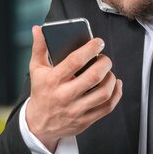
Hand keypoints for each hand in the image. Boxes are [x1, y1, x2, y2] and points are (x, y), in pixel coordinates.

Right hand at [26, 25, 122, 151]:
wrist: (39, 124)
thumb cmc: (41, 93)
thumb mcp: (36, 69)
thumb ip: (38, 48)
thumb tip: (38, 29)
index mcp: (53, 80)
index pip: (75, 61)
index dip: (90, 49)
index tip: (98, 42)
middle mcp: (65, 95)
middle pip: (94, 77)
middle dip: (104, 63)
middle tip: (104, 58)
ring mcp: (76, 110)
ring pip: (104, 93)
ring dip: (111, 78)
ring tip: (108, 71)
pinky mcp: (85, 120)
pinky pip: (107, 107)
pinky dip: (116, 94)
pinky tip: (114, 85)